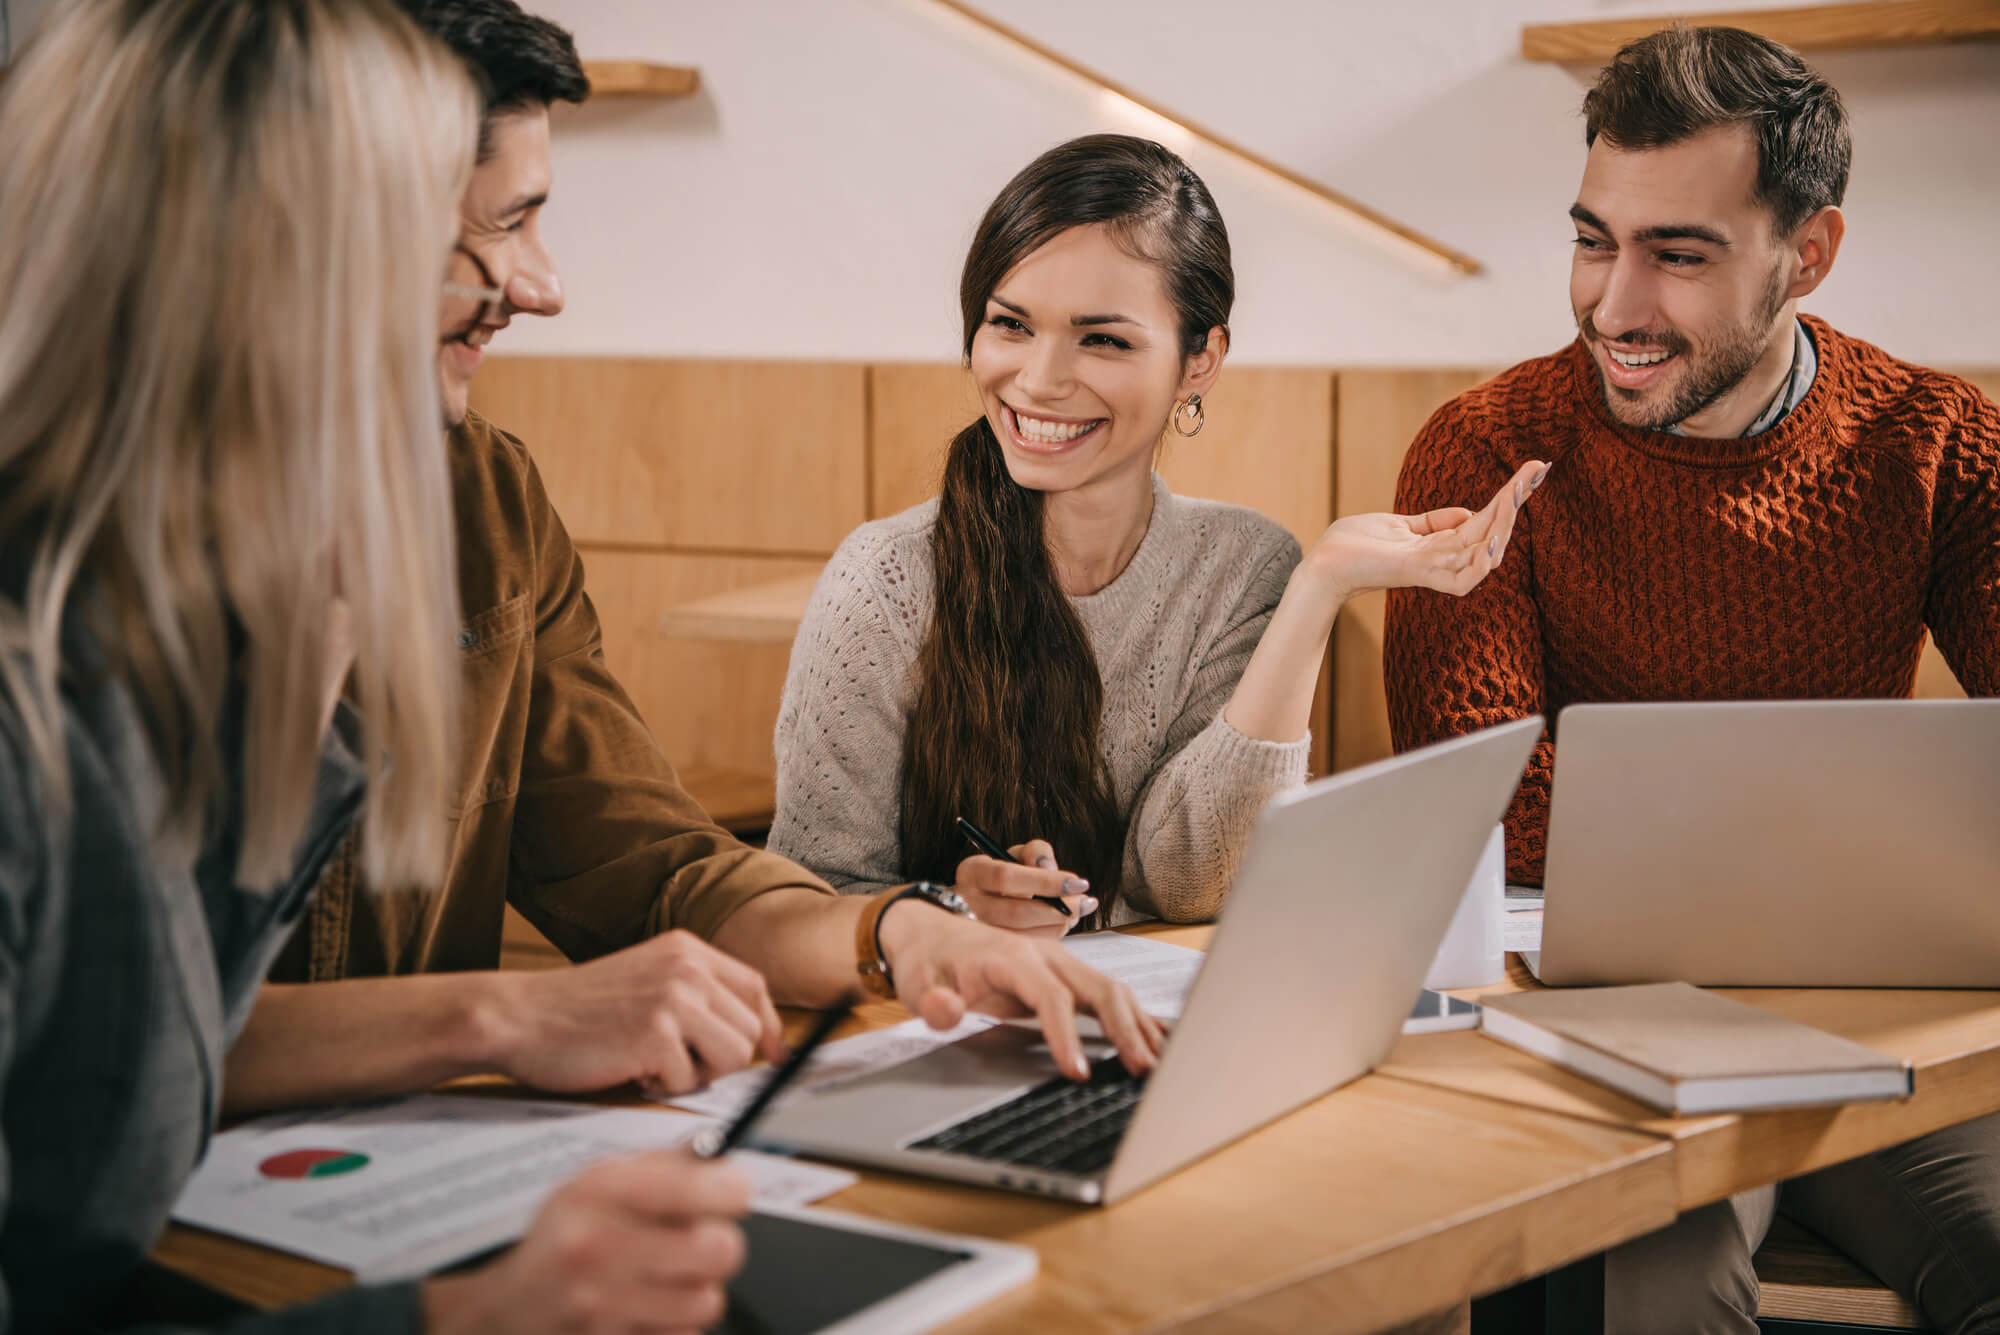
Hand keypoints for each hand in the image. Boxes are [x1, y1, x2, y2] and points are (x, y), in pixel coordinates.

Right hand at [422, 1150, 747, 1334]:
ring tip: (667, 1278)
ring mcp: (603, 1304)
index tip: (729, 1192)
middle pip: (719, 1249)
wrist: (508, 1308)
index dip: (731, 1190)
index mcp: (600, 1191)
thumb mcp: (597, 1183)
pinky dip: (674, 1324)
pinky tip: (648, 1308)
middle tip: (701, 1241)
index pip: (702, 1188)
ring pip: (707, 1300)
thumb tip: (723, 1161)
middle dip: (719, 1244)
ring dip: (696, 1290)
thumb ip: (662, 1166)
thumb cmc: (564, 1239)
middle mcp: (600, 1246)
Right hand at [486, 930, 785, 1095]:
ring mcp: (673, 999)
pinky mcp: (655, 1035)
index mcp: (686, 950)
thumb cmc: (578, 1010)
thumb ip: (696, 996)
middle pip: (749, 1030)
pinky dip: (663, 1086)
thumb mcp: (647, 980)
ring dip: (696, 1074)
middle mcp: (686, 968)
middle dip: (721, 1060)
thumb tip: (755, 1038)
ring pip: (732, 1057)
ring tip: (654, 1063)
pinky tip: (631, 1069)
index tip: (776, 1056)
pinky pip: (691, 1081)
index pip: (755, 987)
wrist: (519, 1017)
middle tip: (677, 1062)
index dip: (769, 1027)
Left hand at [876, 903, 1166, 1078]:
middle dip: (1124, 1029)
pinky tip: (1161, 1039)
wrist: (933, 933)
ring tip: (1159, 1064)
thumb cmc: (930, 962)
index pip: (1050, 997)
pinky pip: (1111, 994)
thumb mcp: (917, 983)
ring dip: (1139, 1025)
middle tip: (1141, 1070)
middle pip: (1099, 987)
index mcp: (1014, 957)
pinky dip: (1138, 1017)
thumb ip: (932, 1001)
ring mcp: (1063, 962)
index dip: (1066, 1035)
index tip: (1076, 1072)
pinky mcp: (1069, 976)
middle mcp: (1048, 954)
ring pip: (1113, 989)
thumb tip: (946, 1010)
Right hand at [953, 839, 1093, 934]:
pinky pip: (1029, 948)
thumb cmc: (1007, 873)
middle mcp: (968, 904)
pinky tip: (1065, 921)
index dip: (1045, 881)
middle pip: (1017, 912)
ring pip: (1024, 935)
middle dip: (1058, 909)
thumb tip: (1049, 870)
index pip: (1006, 877)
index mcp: (972, 872)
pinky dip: (1054, 935)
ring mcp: (978, 933)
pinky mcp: (992, 952)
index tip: (1078, 882)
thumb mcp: (1018, 854)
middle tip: (1084, 902)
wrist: (985, 901)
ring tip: (1078, 909)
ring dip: (1060, 923)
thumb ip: (1037, 853)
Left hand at [1300, 459, 1548, 600]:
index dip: (1510, 496)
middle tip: (1534, 471)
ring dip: (1502, 526)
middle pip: (1492, 532)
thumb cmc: (1356, 545)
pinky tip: (1492, 542)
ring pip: (1483, 554)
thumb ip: (1433, 522)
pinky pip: (1459, 579)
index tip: (1534, 470)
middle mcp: (1443, 558)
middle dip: (1515, 503)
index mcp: (1442, 545)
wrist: (1323, 563)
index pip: (1486, 520)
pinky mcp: (1415, 574)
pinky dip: (1478, 565)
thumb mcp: (1399, 525)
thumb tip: (1467, 513)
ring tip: (1515, 498)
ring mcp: (1432, 569)